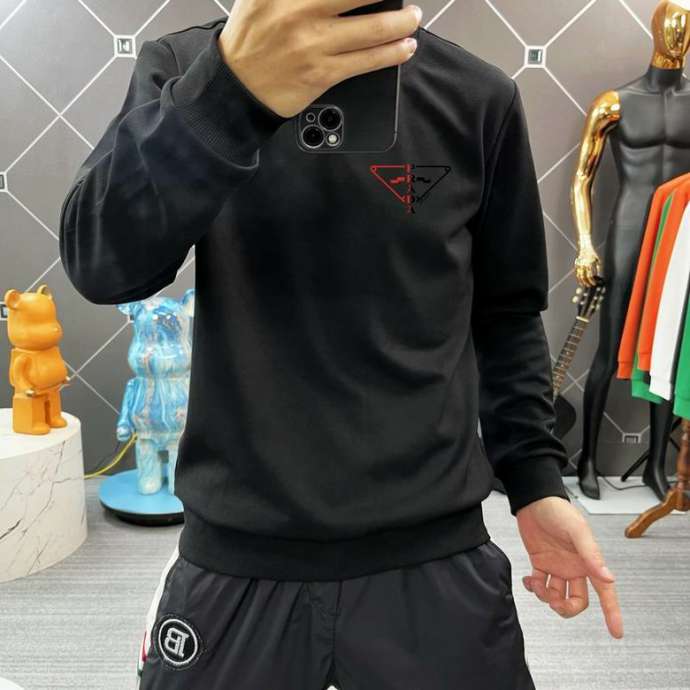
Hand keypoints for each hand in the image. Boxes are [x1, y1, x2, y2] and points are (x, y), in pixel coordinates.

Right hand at [218, 0, 421, 117]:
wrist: (237, 86)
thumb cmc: (252, 37)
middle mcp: (300, 11)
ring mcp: (314, 44)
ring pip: (374, 29)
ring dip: (402, 22)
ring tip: (412, 18)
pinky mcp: (323, 74)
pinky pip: (367, 61)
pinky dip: (393, 53)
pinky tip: (405, 47)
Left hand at [516, 496, 623, 638]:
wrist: (534, 500)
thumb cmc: (559, 511)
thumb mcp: (577, 531)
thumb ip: (591, 554)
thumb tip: (608, 577)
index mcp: (588, 561)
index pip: (605, 591)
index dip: (612, 612)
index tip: (616, 632)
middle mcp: (574, 567)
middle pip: (577, 600)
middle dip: (566, 608)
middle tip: (555, 602)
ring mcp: (557, 566)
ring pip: (557, 595)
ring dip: (546, 597)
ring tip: (537, 583)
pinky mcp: (540, 562)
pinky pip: (539, 584)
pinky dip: (533, 587)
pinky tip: (529, 579)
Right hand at [574, 247, 600, 286]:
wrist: (585, 248)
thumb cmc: (592, 254)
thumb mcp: (598, 260)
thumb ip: (598, 268)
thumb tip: (599, 275)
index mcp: (589, 264)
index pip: (590, 275)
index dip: (592, 280)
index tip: (594, 283)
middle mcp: (583, 265)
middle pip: (584, 277)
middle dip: (587, 282)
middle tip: (590, 286)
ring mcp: (579, 265)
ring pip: (579, 276)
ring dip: (581, 281)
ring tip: (584, 285)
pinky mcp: (576, 265)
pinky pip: (577, 273)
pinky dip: (578, 278)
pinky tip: (580, 281)